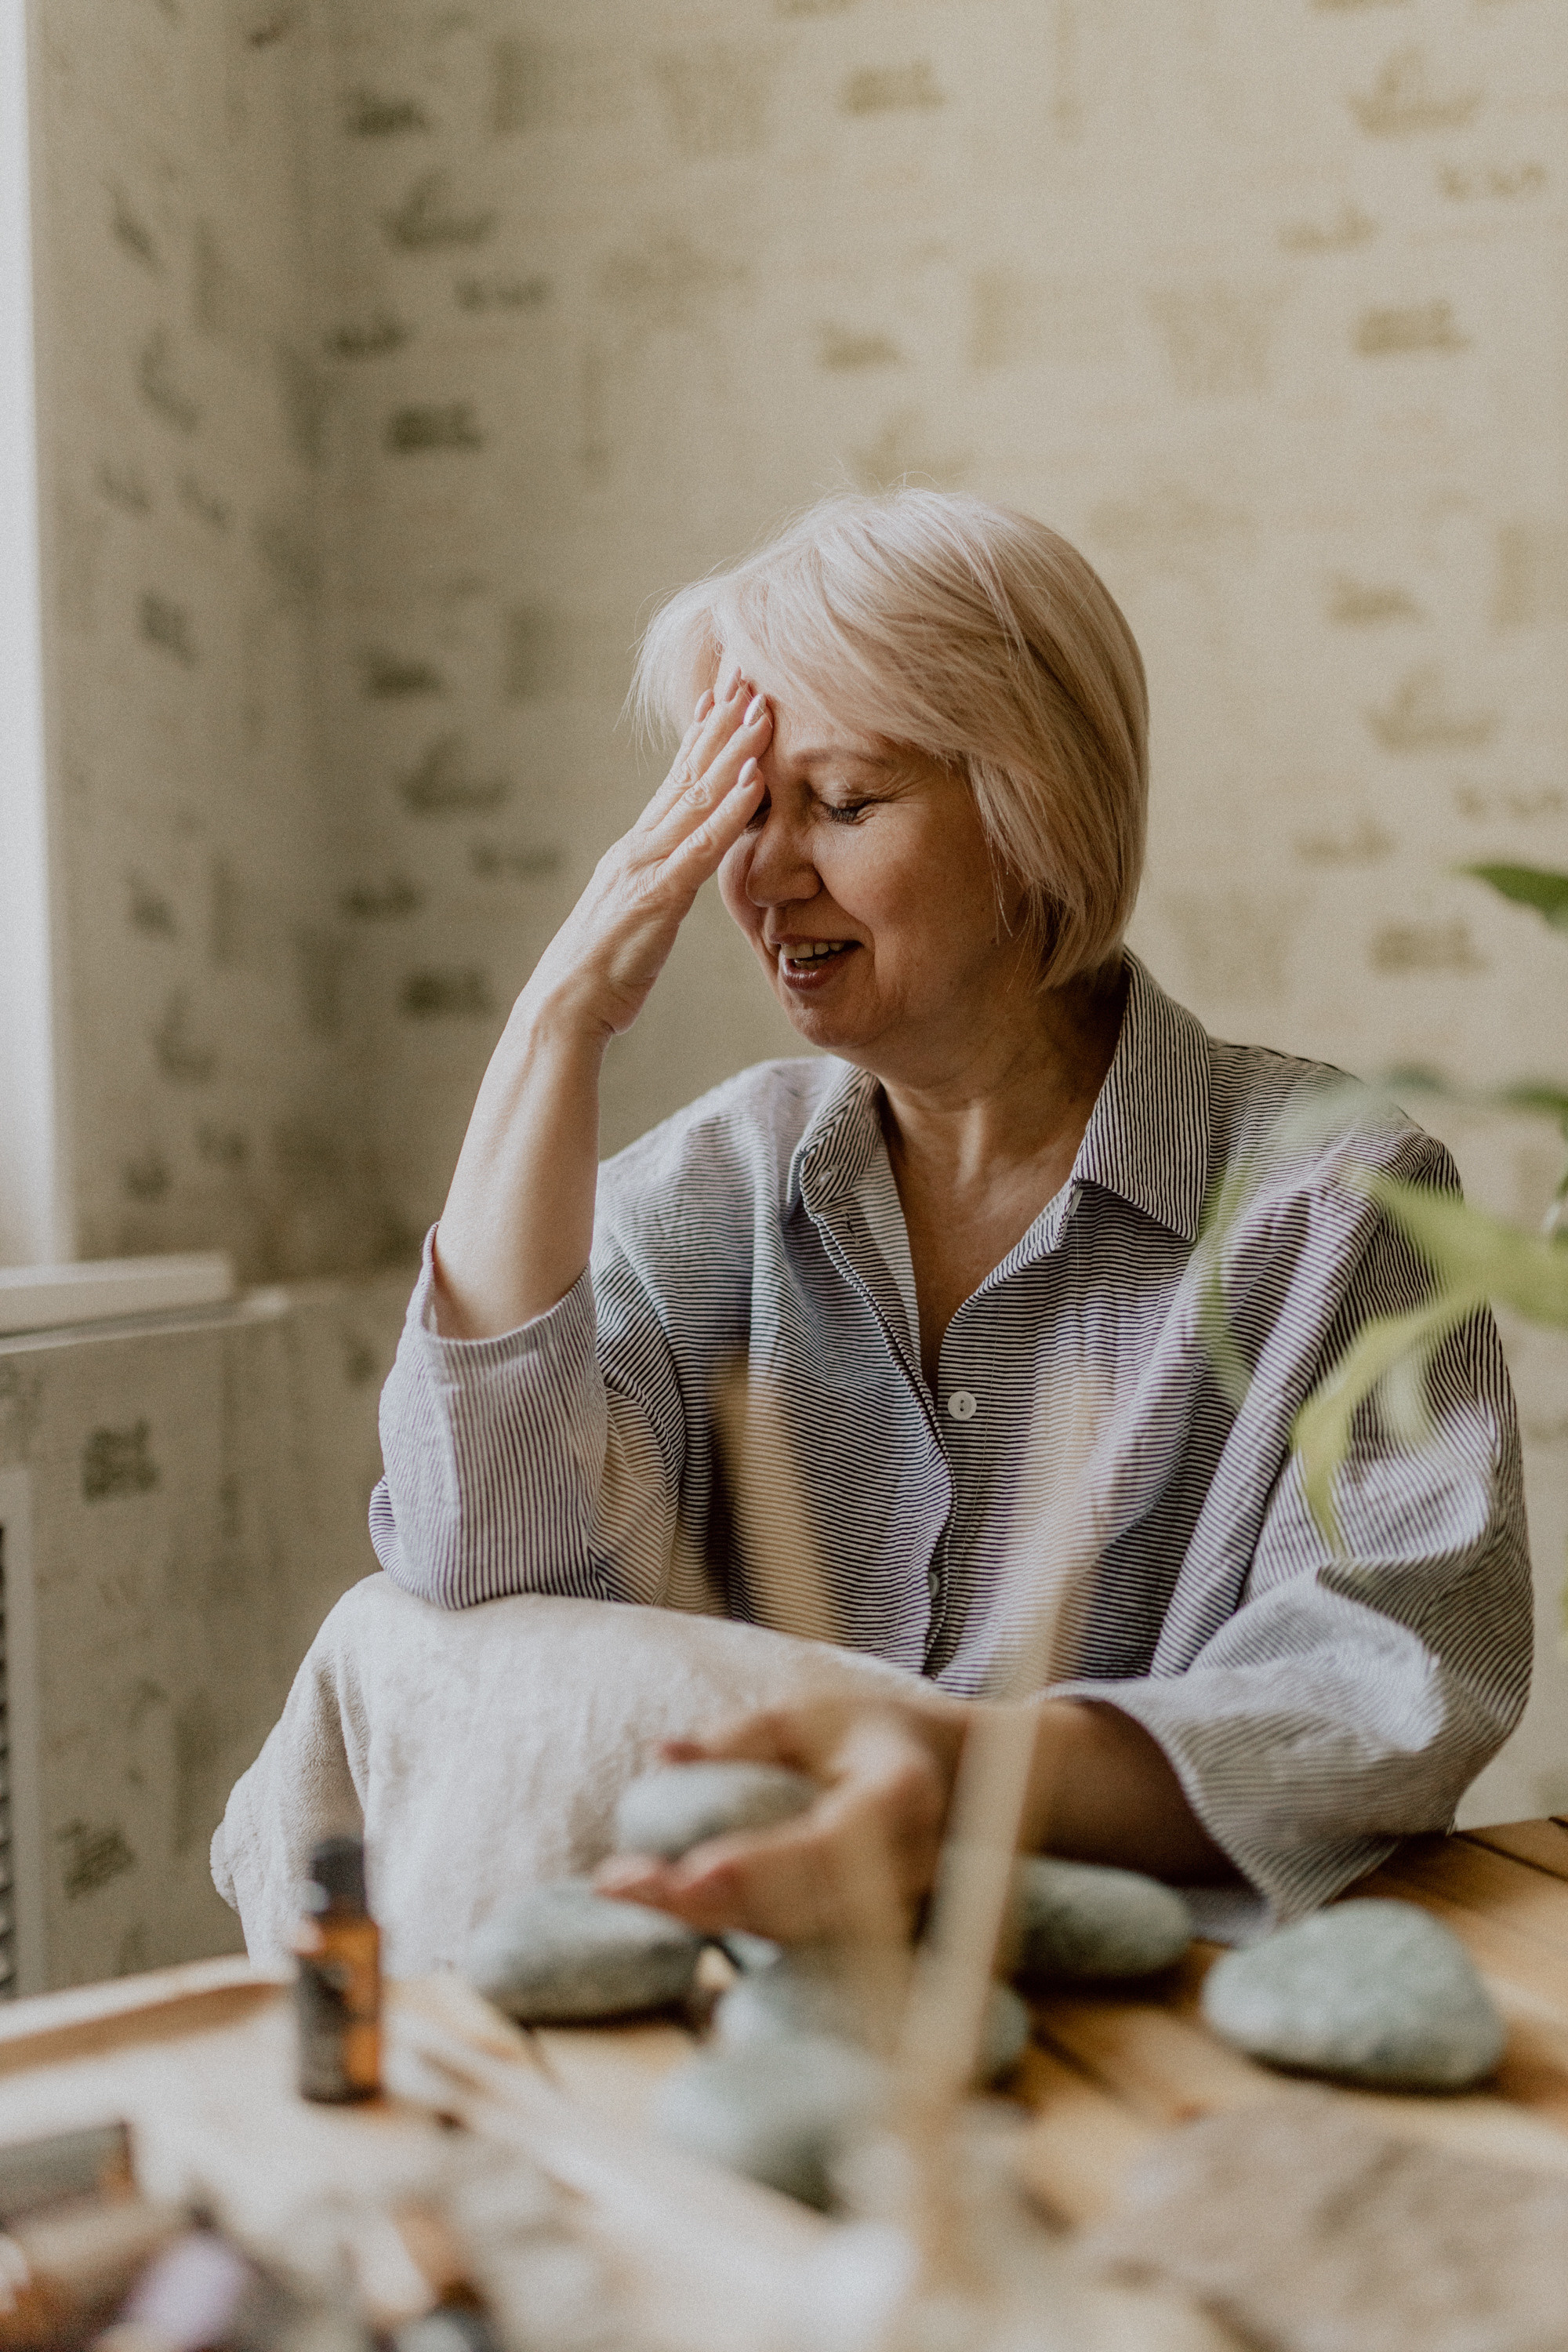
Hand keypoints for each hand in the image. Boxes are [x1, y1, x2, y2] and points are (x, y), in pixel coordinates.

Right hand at [525, 663, 771, 1042]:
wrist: (563, 1008)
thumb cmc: (601, 974)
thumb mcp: (639, 919)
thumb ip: (660, 887)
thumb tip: (676, 875)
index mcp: (637, 850)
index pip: (677, 781)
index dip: (703, 735)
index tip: (726, 693)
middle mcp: (640, 846)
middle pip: (689, 772)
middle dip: (721, 720)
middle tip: (749, 672)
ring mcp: (646, 867)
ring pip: (697, 797)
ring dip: (732, 751)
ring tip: (762, 709)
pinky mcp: (657, 897)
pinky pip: (700, 848)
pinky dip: (728, 811)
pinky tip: (753, 780)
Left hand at [594, 1693, 972, 1941]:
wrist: (961, 1781)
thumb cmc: (877, 1735)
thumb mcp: (820, 1713)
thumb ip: (746, 1735)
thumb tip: (664, 1755)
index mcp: (898, 1801)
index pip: (827, 1847)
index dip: (760, 1866)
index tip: (688, 1874)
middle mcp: (899, 1871)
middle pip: (795, 1906)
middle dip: (704, 1902)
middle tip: (618, 1883)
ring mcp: (883, 1914)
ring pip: (785, 1932)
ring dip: (699, 1919)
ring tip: (621, 1889)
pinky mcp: (856, 1934)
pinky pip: (784, 1935)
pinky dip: (719, 1923)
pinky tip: (657, 1902)